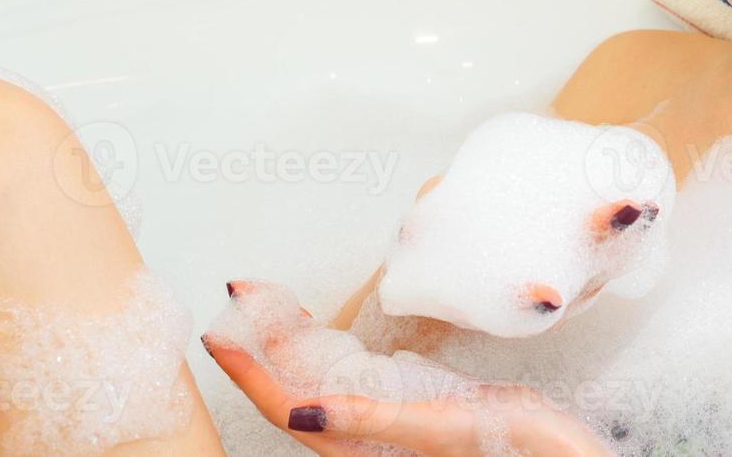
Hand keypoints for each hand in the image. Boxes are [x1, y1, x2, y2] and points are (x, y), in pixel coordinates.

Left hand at [204, 282, 612, 456]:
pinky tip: (338, 329)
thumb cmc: (513, 450)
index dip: (249, 370)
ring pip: (327, 378)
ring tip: (273, 300)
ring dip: (297, 339)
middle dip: (265, 340)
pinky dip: (338, 347)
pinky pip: (361, 376)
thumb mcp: (440, 428)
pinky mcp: (421, 407)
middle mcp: (371, 435)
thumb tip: (301, 408)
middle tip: (243, 290)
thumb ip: (372, 419)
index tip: (218, 328)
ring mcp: (394, 420)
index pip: (288, 404)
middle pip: (300, 385)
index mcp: (366, 444)